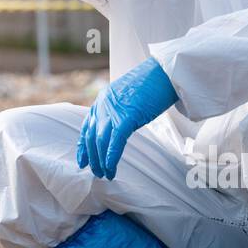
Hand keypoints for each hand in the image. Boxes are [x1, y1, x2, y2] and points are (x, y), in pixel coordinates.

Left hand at [77, 58, 177, 179]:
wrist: (165, 73)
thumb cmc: (152, 85)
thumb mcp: (129, 98)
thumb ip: (120, 112)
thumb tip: (120, 129)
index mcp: (103, 99)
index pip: (87, 126)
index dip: (83, 145)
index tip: (82, 160)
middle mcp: (103, 104)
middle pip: (91, 136)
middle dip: (92, 157)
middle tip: (96, 172)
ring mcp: (114, 109)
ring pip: (100, 140)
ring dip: (101, 160)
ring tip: (105, 174)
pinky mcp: (127, 115)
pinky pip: (116, 139)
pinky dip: (111, 155)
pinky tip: (111, 167)